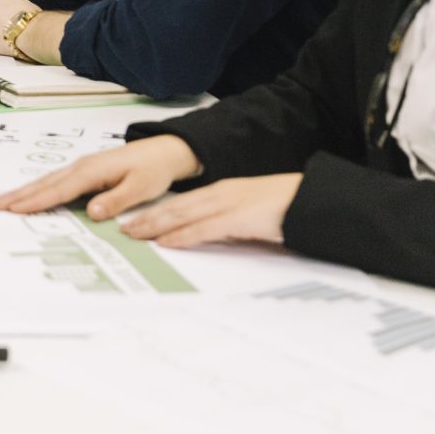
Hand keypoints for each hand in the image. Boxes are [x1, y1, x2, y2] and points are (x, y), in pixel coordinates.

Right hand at [0, 135, 198, 219]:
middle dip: (21, 195)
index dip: (37, 201)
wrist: (163, 152)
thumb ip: (115, 200)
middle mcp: (82, 167)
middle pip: (46, 183)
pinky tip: (29, 193)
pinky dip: (39, 187)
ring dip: (25, 191)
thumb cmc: (153, 170)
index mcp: (93, 171)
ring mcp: (82, 167)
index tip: (15, 209)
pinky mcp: (85, 171)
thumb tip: (91, 211)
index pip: (60, 190)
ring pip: (48, 180)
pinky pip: (56, 180)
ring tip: (3, 200)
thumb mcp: (140, 188)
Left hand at [116, 173, 301, 247]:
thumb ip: (228, 223)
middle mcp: (220, 194)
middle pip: (175, 207)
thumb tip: (210, 236)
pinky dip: (182, 235)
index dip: (157, 211)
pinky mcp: (239, 218)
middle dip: (148, 218)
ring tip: (134, 234)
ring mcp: (228, 204)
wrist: (310, 199)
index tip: (137, 219)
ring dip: (156, 226)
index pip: (182, 202)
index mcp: (222, 192)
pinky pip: (204, 228)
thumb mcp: (248, 215)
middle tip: (125, 229)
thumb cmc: (284, 208)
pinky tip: (166, 241)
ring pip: (183, 215)